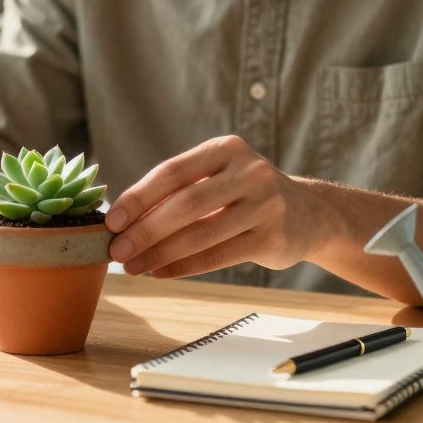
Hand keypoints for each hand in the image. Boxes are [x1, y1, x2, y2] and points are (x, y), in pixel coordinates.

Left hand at [104, 135, 326, 278]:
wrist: (309, 214)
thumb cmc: (244, 195)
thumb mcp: (217, 179)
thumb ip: (178, 192)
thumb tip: (123, 221)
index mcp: (227, 149)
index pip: (173, 171)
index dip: (139, 196)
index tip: (112, 220)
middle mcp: (250, 172)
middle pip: (186, 203)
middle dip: (145, 230)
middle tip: (116, 250)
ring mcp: (266, 205)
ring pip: (202, 234)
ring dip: (160, 254)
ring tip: (132, 267)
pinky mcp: (274, 238)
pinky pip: (219, 256)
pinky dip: (184, 267)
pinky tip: (160, 273)